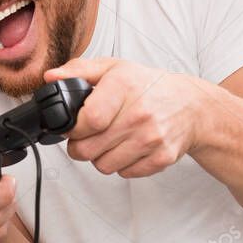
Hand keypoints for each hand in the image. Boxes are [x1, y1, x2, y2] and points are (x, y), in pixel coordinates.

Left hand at [45, 57, 204, 177]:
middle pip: (88, 150)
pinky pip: (125, 173)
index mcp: (124, 87)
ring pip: (103, 166)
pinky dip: (121, 164)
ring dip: (99, 157)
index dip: (72, 128)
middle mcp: (140, 114)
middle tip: (87, 136)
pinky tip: (127, 147)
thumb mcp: (114, 68)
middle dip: (80, 146)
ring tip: (108, 140)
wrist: (192, 106)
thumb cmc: (148, 86)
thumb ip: (79, 71)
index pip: (87, 121)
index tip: (74, 126)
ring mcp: (152, 138)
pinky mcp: (162, 158)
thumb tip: (50, 78)